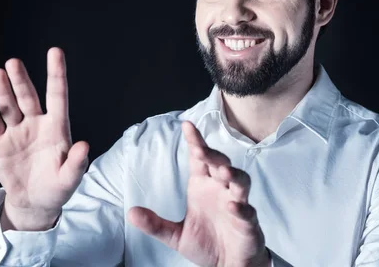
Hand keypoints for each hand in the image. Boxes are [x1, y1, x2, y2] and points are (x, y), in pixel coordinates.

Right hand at [0, 47, 88, 230]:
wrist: (34, 202)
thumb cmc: (57, 187)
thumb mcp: (70, 179)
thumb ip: (76, 163)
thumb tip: (84, 145)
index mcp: (57, 127)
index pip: (57, 95)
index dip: (56, 73)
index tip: (55, 52)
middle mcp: (36, 123)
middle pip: (28, 97)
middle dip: (21, 80)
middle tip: (13, 63)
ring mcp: (17, 131)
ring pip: (9, 106)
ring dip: (3, 90)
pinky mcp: (0, 143)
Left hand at [128, 121, 269, 266]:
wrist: (228, 266)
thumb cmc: (207, 243)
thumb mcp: (175, 235)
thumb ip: (155, 224)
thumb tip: (131, 213)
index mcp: (202, 185)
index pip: (199, 158)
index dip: (195, 141)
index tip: (187, 125)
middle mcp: (220, 190)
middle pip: (220, 164)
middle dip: (213, 155)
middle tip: (202, 150)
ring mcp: (237, 204)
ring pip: (240, 182)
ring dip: (234, 175)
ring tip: (224, 171)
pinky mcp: (248, 223)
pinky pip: (247, 212)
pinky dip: (241, 208)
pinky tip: (232, 205)